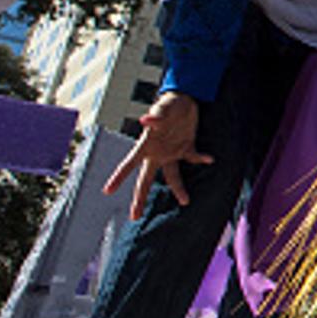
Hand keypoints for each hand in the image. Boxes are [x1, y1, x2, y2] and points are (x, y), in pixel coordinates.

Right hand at [105, 92, 211, 219]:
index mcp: (145, 146)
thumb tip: (146, 120)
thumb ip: (155, 116)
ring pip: (172, 176)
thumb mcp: (161, 109)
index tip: (107, 191)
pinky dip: (201, 158)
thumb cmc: (168, 104)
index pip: (128, 164)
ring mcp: (171, 152)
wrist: (184, 100)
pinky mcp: (187, 147)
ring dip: (179, 189)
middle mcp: (157, 153)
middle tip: (134, 217)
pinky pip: (193, 157)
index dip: (118, 177)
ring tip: (185, 201)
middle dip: (139, 199)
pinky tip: (210, 159)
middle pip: (146, 180)